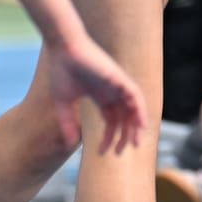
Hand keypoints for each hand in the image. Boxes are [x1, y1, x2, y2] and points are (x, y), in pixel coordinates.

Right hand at [45, 35, 146, 154]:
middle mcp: (112, 91)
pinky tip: (139, 124)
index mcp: (101, 96)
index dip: (108, 138)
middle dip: (125, 136)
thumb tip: (70, 144)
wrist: (63, 49)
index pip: (111, 121)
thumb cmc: (61, 71)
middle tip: (119, 152)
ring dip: (137, 125)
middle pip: (125, 117)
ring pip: (134, 108)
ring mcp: (117, 84)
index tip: (102, 152)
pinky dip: (140, 109)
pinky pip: (135, 95)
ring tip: (135, 143)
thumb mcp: (63, 103)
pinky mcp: (119, 77)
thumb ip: (67, 123)